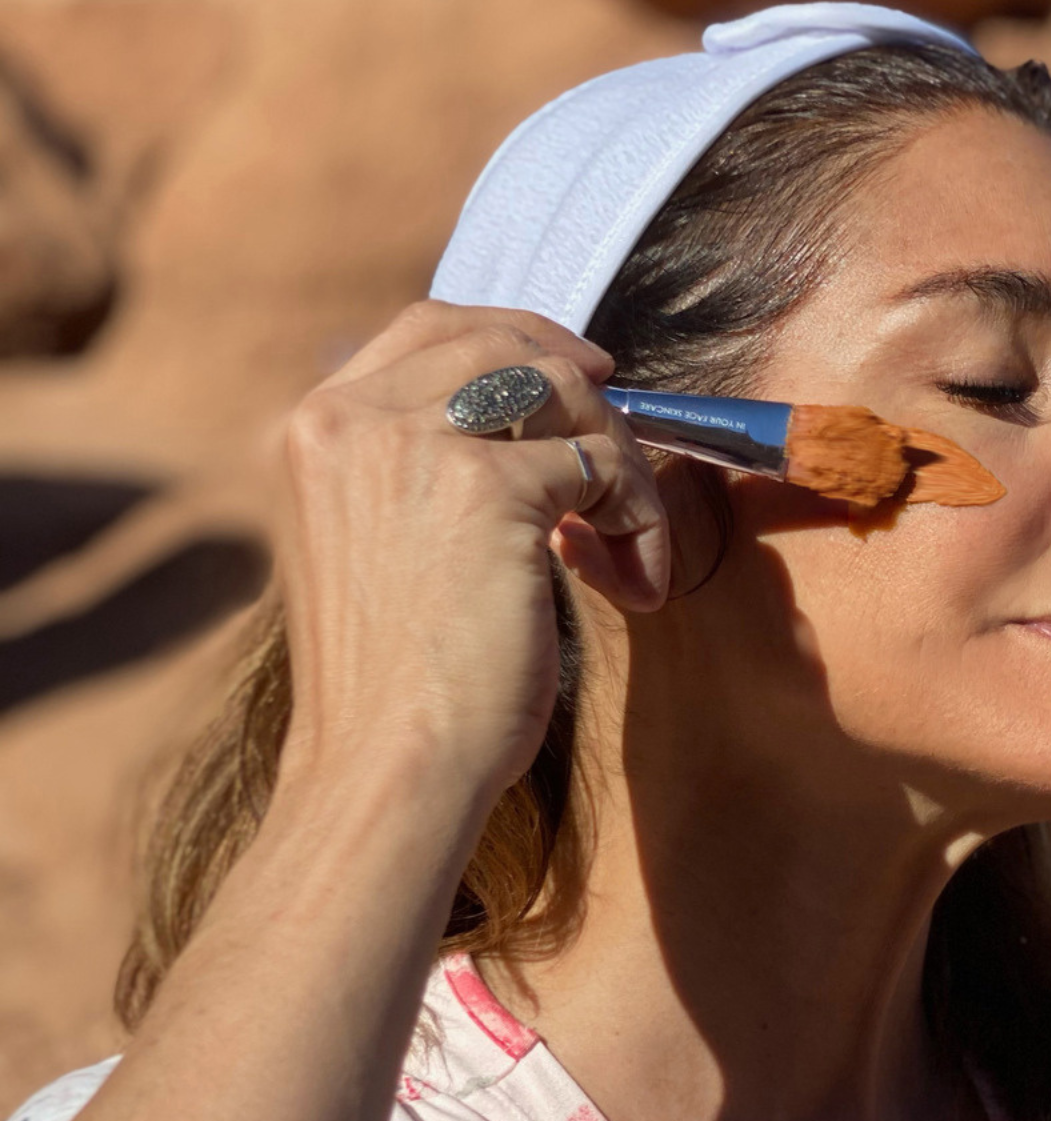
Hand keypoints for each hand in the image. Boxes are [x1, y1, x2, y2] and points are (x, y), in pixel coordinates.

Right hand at [277, 300, 669, 806]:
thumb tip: (527, 438)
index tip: (579, 374)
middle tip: (629, 447)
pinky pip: (602, 465)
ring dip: (621, 463)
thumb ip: (420, 478)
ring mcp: (417, 443)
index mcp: (316, 429)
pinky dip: (640, 519)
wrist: (386, 766)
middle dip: (583, 387)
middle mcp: (352, 417)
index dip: (517, 338)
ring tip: (630, 552)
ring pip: (563, 391)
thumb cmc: (395, 690)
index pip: (429, 329)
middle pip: (502, 339)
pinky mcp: (487, 488)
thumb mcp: (380, 552)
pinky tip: (636, 587)